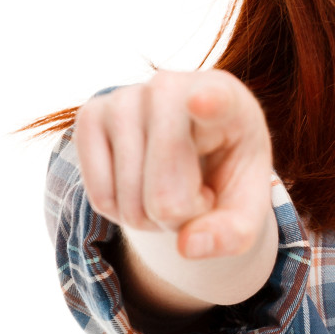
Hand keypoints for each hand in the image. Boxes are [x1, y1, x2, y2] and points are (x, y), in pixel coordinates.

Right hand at [73, 70, 273, 259]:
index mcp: (228, 101)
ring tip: (171, 186)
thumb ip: (232, 234)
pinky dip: (121, 212)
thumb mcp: (245, 209)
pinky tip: (141, 185)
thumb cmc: (225, 173)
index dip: (209, 103)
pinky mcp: (89, 115)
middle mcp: (171, 87)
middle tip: (197, 194)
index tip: (203, 101)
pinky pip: (101, 198)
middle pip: (165, 193)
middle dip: (180, 216)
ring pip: (129, 201)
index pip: (218, 101)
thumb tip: (188, 246)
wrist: (192, 145)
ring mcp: (124, 97)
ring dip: (151, 218)